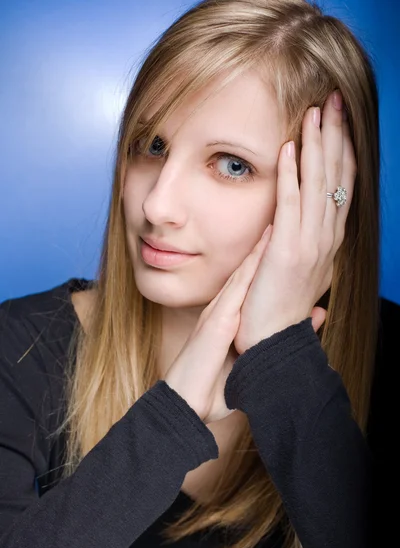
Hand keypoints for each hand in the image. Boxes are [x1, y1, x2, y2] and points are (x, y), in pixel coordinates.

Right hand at [164, 231, 270, 423]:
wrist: (184, 406)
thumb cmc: (210, 392)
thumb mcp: (242, 370)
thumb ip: (259, 355)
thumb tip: (274, 355)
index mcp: (226, 322)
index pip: (249, 288)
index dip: (264, 265)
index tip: (283, 246)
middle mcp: (222, 312)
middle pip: (247, 273)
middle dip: (265, 248)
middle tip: (284, 224)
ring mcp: (218, 314)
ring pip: (244, 273)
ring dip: (261, 248)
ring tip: (279, 223)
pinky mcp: (217, 321)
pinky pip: (238, 287)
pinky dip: (252, 265)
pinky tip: (266, 247)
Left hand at [234, 90, 355, 354]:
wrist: (273, 343)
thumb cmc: (279, 311)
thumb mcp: (299, 275)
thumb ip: (303, 248)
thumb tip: (301, 232)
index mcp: (329, 241)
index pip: (341, 187)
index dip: (342, 152)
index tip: (338, 123)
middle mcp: (327, 238)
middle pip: (337, 177)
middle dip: (336, 136)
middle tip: (334, 101)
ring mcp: (310, 243)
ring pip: (319, 184)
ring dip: (318, 145)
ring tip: (316, 111)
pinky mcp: (288, 250)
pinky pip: (291, 203)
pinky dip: (293, 173)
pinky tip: (291, 147)